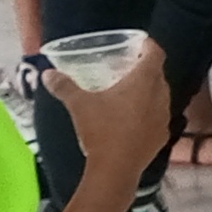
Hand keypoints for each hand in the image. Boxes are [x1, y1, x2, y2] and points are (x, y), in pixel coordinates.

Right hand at [64, 40, 176, 189]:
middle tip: (127, 65)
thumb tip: (47, 73)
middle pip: (158, 74)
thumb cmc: (101, 129)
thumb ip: (64, 86)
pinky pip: (158, 115)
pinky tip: (133, 117)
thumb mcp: (79, 104)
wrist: (116, 168)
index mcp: (144, 81)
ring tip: (129, 90)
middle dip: (145, 67)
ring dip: (148, 90)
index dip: (149, 45)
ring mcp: (164, 116)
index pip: (155, 54)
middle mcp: (161, 95)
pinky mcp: (163, 135)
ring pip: (160, 95)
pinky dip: (148, 111)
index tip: (139, 42)